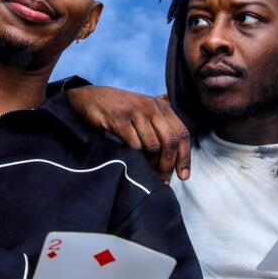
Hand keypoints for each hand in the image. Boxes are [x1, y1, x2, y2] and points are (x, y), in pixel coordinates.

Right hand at [66, 86, 190, 182]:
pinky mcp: (119, 119)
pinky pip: (134, 144)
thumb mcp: (145, 109)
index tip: (184, 175)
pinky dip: (136, 157)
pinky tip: (133, 162)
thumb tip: (178, 153)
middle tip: (163, 180)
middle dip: (168, 165)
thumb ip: (162, 123)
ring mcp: (136, 112)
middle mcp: (152, 107)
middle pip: (170, 142)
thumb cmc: (121, 109)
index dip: (185, 157)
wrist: (92, 98)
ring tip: (147, 172)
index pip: (182, 133)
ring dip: (151, 164)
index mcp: (162, 106)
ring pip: (152, 145)